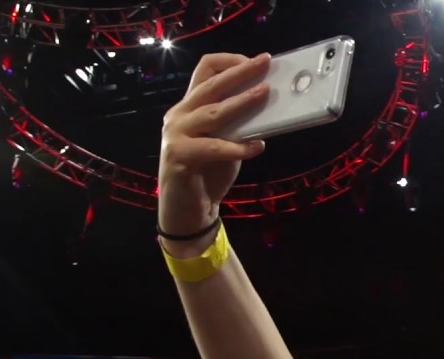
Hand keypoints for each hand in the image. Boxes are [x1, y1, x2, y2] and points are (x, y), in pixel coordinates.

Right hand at [158, 52, 271, 245]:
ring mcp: (175, 134)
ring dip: (242, 102)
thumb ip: (238, 123)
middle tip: (265, 63)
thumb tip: (268, 105)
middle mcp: (179, 114)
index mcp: (190, 106)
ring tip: (265, 94)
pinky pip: (213, 147)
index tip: (256, 64)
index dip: (230, 62)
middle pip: (211, 84)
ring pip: (213, 112)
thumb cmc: (208, 174)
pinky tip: (256, 147)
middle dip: (241, 72)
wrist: (187, 211)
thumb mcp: (227, 141)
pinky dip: (237, 147)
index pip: (205, 70)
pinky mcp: (178, 155)